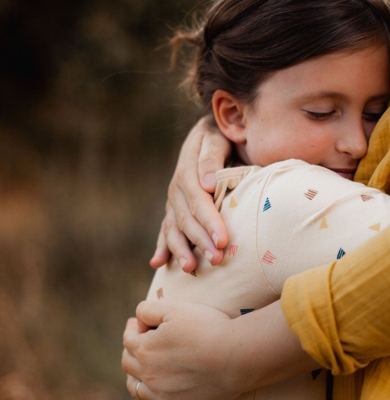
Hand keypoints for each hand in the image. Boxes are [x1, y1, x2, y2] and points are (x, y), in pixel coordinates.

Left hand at [122, 298, 317, 399]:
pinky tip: (148, 394)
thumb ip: (148, 310)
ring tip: (143, 367)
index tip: (140, 323)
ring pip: (135, 388)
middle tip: (142, 342)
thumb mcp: (175, 309)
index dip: (133, 328)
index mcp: (144, 349)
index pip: (128, 338)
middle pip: (128, 363)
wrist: (235, 357)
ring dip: (134, 375)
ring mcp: (159, 395)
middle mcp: (147, 375)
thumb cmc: (208, 329)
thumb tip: (137, 320)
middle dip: (132, 350)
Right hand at [150, 119, 230, 271]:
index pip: (199, 202)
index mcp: (187, 173)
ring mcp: (172, 201)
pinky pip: (165, 229)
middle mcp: (176, 189)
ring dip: (181, 250)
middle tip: (218, 259)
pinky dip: (161, 247)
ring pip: (174, 228)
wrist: (208, 131)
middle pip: (187, 220)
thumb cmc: (219, 136)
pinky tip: (157, 263)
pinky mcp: (173, 209)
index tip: (223, 241)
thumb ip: (212, 158)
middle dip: (201, 242)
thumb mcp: (216, 139)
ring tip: (190, 268)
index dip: (210, 222)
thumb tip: (209, 184)